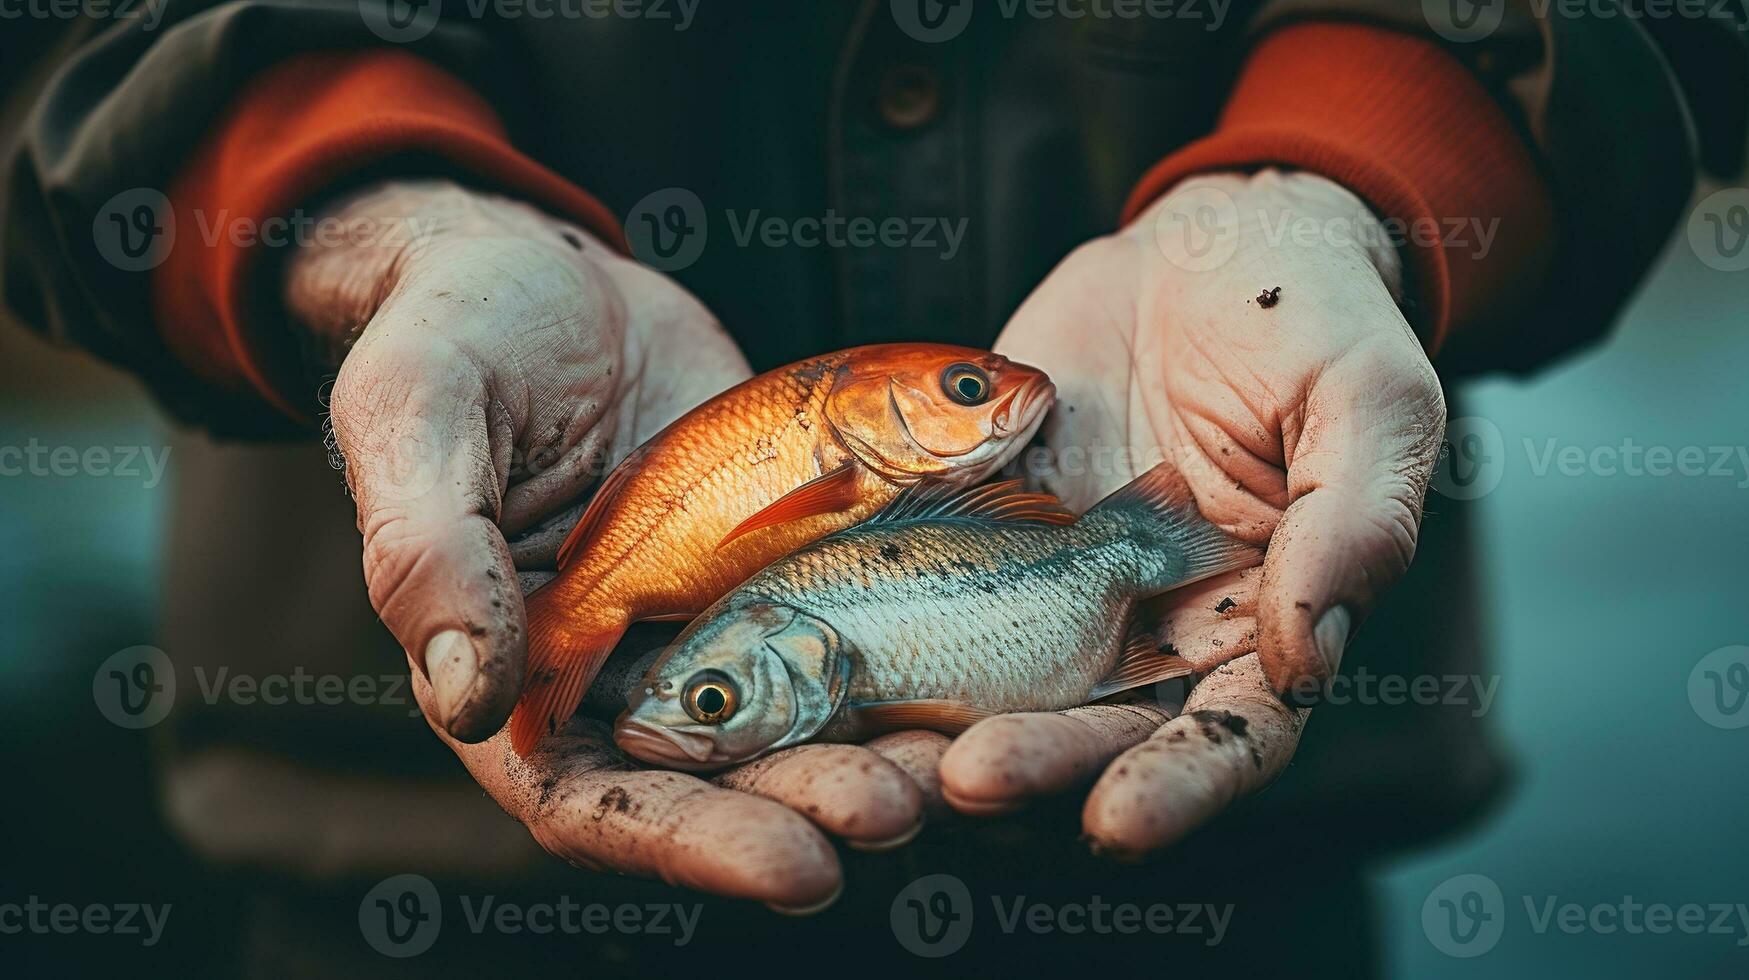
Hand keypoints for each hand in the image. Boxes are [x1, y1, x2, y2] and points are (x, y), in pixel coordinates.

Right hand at [291, 180, 934, 907]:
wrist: (551, 273)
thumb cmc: (453, 336)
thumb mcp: (418, 419)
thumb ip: (430, 555)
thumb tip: (466, 697)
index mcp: (516, 671)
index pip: (594, 805)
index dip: (694, 847)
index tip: (796, 868)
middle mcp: (621, 671)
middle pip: (721, 781)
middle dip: (812, 802)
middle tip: (903, 806)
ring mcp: (710, 620)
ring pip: (801, 714)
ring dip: (878, 749)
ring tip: (966, 763)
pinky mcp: (780, 564)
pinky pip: (851, 616)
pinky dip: (912, 648)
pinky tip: (985, 666)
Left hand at [949, 169, 1444, 853]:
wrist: (1203, 247)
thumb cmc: (1315, 318)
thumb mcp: (1370, 397)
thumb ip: (1360, 519)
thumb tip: (1311, 656)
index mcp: (1263, 620)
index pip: (1231, 734)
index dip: (1178, 786)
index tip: (1117, 823)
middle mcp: (1155, 624)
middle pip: (1098, 726)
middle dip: (1040, 763)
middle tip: (972, 784)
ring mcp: (1058, 582)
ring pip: (1002, 677)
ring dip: (949, 723)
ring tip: (894, 756)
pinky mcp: (982, 530)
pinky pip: (927, 583)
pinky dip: (884, 625)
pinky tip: (834, 654)